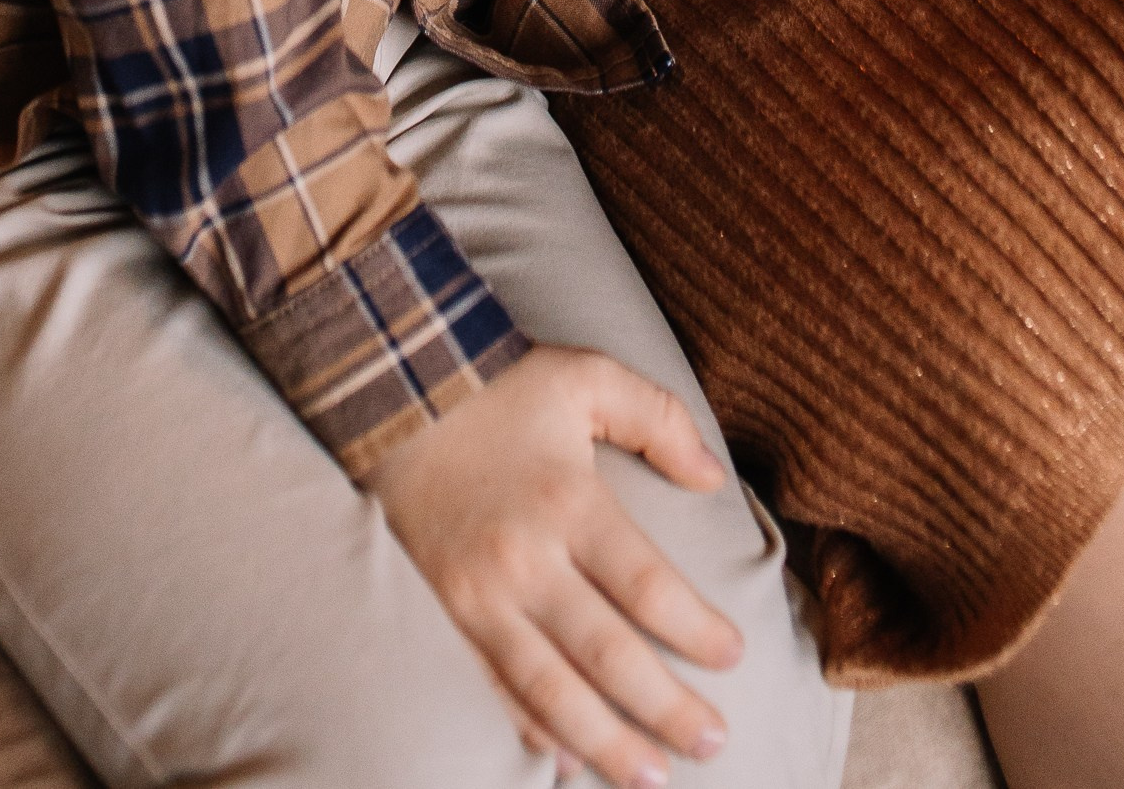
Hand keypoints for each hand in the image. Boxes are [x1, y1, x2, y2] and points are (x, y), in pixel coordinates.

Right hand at [365, 344, 739, 786]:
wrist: (388, 393)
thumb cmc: (499, 389)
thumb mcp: (586, 376)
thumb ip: (659, 417)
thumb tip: (713, 477)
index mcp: (567, 501)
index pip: (646, 587)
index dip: (696, 630)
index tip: (735, 656)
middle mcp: (524, 560)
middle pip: (608, 655)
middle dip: (666, 708)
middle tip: (714, 743)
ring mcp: (478, 597)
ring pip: (552, 691)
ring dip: (607, 741)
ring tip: (653, 776)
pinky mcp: (442, 615)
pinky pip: (493, 689)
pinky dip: (533, 731)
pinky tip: (569, 760)